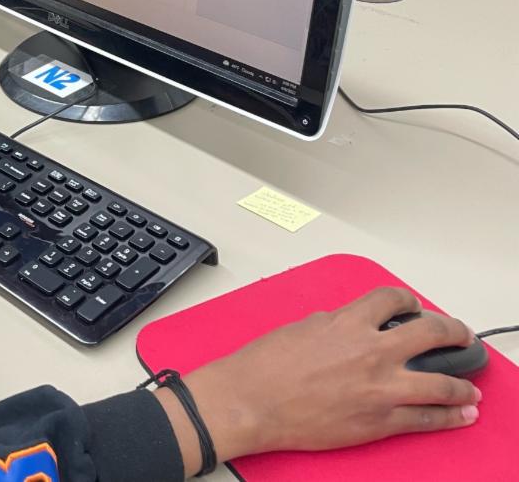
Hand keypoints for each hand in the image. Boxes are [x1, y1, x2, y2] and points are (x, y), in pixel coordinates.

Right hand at [157, 288, 480, 474]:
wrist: (250, 400)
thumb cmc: (264, 366)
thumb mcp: (301, 328)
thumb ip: (334, 326)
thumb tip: (350, 330)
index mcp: (348, 322)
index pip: (393, 300)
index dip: (409, 301)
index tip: (415, 307)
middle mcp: (372, 351)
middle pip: (432, 333)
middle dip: (454, 333)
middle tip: (461, 337)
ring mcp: (381, 388)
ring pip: (442, 382)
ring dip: (462, 384)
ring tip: (470, 387)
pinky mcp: (380, 420)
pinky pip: (428, 419)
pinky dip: (450, 417)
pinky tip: (460, 415)